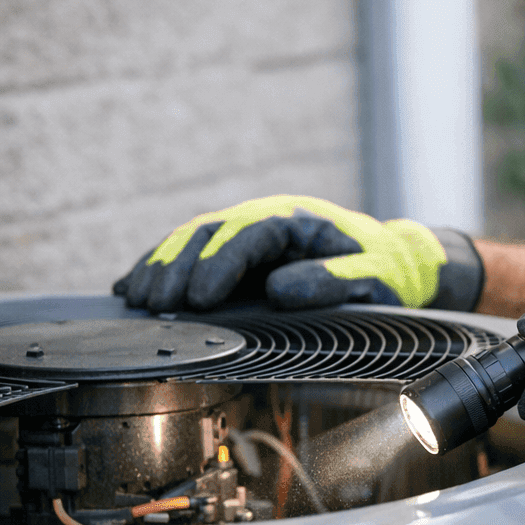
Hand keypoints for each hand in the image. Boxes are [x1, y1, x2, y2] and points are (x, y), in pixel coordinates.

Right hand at [113, 195, 482, 312]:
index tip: (199, 298)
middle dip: (179, 268)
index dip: (220, 264)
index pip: (250, 234)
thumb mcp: (374, 279)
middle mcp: (267, 220)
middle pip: (211, 234)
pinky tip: (131, 288)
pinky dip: (159, 269)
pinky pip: (190, 255)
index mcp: (299, 220)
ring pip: (194, 241)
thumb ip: (334, 282)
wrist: (393, 263)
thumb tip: (279, 290)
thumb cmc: (386, 273)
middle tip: (155, 304)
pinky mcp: (237, 254)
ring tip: (138, 300)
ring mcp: (249, 234)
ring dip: (162, 268)